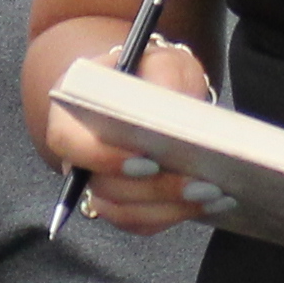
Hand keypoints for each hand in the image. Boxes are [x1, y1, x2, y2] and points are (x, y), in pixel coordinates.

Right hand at [37, 34, 222, 235]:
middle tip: (202, 184)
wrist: (154, 91)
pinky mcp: (121, 204)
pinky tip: (212, 203)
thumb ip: (163, 75)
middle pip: (101, 186)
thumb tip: (171, 111)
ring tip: (215, 195)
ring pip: (122, 211)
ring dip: (169, 208)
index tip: (149, 162)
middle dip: (154, 189)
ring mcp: (97, 183)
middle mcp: (76, 155)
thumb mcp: (161, 60)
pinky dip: (176, 215)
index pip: (68, 142)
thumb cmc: (152, 74)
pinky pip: (141, 222)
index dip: (103, 158)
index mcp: (71, 112)